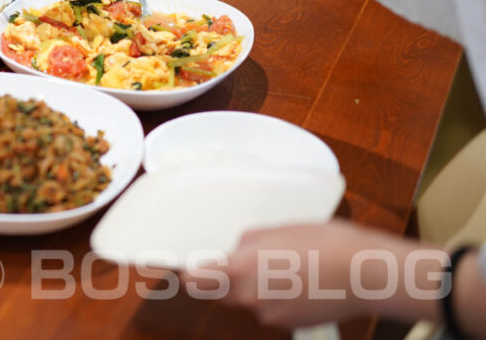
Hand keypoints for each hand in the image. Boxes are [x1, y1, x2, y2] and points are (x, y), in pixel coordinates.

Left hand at [201, 220, 431, 329]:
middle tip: (247, 260)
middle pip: (221, 293)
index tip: (188, 270)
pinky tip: (301, 281)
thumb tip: (236, 251)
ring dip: (257, 287)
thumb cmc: (323, 243)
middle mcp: (251, 298)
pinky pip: (273, 309)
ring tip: (287, 266)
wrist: (365, 274)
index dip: (190, 275)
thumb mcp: (276, 230)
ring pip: (250, 301)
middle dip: (226, 279)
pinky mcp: (291, 324)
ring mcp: (271, 315)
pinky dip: (279, 297)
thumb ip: (247, 243)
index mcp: (241, 270)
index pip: (196, 281)